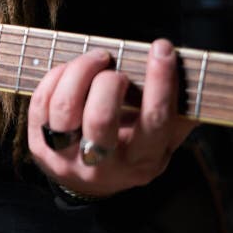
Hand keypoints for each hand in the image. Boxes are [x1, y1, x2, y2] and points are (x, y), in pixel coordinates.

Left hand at [27, 39, 196, 197]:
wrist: (89, 183)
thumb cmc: (131, 149)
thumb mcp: (162, 141)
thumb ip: (178, 113)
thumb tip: (192, 73)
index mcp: (143, 162)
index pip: (154, 120)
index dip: (160, 81)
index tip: (162, 49)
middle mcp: (103, 165)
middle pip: (100, 117)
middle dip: (108, 81)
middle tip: (113, 64)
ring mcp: (67, 157)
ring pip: (65, 107)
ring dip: (79, 71)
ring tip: (95, 58)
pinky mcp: (39, 146)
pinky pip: (42, 102)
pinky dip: (56, 76)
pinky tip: (70, 69)